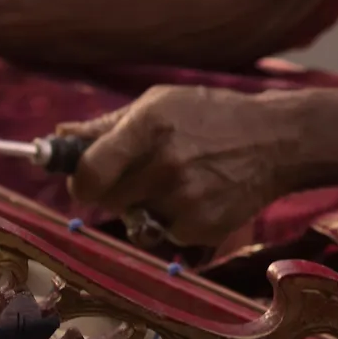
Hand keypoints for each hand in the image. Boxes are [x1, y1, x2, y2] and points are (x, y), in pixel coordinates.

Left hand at [60, 86, 308, 247]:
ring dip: (149, 208)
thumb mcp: (161, 103)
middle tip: (144, 176)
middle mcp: (164, 165)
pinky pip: (167, 235)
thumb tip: (58, 138)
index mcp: (149, 127)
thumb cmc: (214, 115)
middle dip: (117, 191)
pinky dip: (177, 222)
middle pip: (109, 200)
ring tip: (181, 183)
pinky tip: (202, 197)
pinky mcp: (202, 227)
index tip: (84, 182)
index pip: (88, 172)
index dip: (79, 181)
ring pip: (137, 221)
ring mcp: (184, 200)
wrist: (279, 140)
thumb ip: (108, 125)